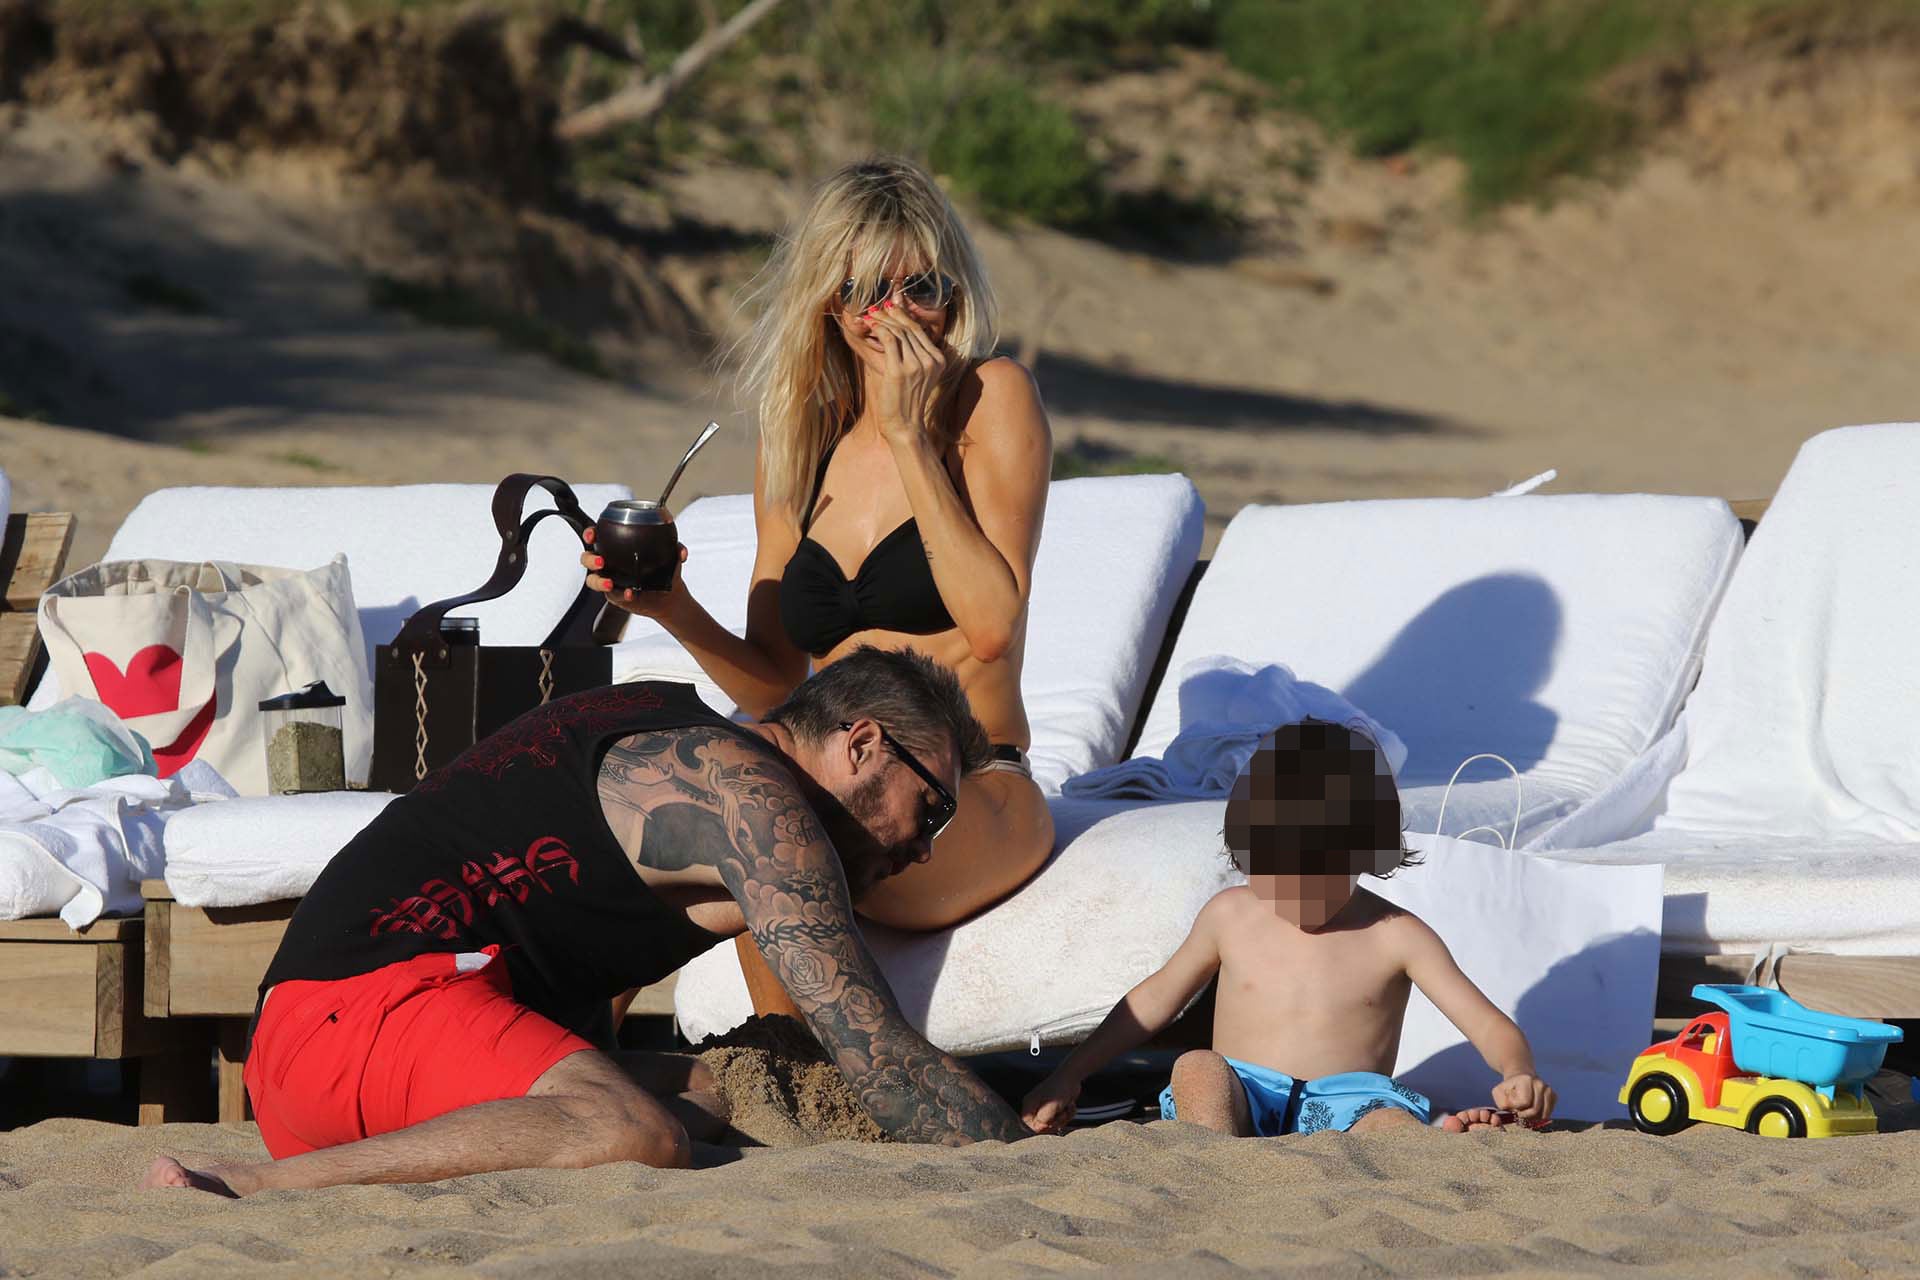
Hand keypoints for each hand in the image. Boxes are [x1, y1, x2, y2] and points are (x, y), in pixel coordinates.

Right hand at [580, 525, 688, 621]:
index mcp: (616, 548)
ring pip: (593, 580)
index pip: (597, 537)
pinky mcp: (615, 596)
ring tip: (610, 582)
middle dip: (589, 559)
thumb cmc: (664, 569)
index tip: (592, 534)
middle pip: (587, 558)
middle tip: (601, 561)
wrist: (669, 594)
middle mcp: (609, 563)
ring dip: (599, 580)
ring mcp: (609, 580)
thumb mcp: (670, 555)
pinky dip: (622, 594)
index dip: (590, 534)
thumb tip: (681, 552)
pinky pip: (613, 595)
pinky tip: (631, 593)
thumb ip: (675, 549)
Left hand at [864, 299, 949, 443]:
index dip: (902, 315)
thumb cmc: (905, 401)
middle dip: (890, 315)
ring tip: (869, 315)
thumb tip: (896, 329)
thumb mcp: (916, 375)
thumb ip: (911, 353)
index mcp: (939, 360)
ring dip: (881, 321)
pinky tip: (869, 325)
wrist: (904, 426)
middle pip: (908, 328)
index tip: (890, 306)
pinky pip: (889, 341)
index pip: (919, 330)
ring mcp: (916, 366)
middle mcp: (931, 361)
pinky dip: (878, 329)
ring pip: (897, 332)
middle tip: (875, 308)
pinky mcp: (899, 371)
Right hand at [1020, 1075, 1080, 1134]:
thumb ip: (1042, 1121)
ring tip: (1066, 1108)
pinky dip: (1068, 1114)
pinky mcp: (1055, 1108)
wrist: (1072, 1077)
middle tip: (1061, 1114)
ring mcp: (1046, 1108)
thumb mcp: (1051, 1107)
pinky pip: (1060, 1119)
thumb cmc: (1060, 1088)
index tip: (1050, 1123)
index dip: (1040, 1128)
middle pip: (1042, 1126)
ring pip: (1053, 1124)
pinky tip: (1070, 1106)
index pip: (1028, 1125)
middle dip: (1055, 1123)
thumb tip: (1039, 1129)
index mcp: (1029, 1105)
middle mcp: (1036, 1107)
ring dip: (1064, 1118)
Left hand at [1491, 1073, 1554, 1126]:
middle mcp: (1540, 1084)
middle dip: (1525, 1115)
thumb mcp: (1499, 1093)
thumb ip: (1502, 1103)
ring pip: (1543, 1114)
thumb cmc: (1508, 1089)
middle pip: (1535, 1109)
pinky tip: (1532, 1111)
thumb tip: (1515, 1112)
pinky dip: (1539, 1117)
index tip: (1512, 1106)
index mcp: (1526, 1080)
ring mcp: (1549, 1089)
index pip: (1525, 1102)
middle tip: (1518, 1113)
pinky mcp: (1554, 1096)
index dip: (1517, 1108)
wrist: (1520, 1079)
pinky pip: (1548, 1114)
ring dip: (1532, 1118)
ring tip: (1525, 1113)